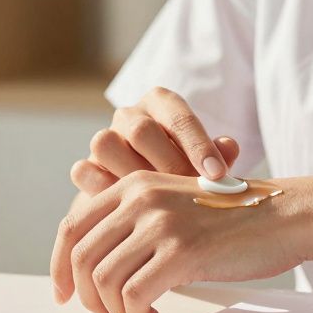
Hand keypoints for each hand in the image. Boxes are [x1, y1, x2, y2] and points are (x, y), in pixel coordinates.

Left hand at [50, 170, 312, 312]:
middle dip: (86, 297)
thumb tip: (96, 270)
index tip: (66, 294)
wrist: (285, 214)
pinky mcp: (182, 251)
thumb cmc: (234, 218)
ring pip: (104, 280)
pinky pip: (134, 296)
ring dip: (115, 311)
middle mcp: (141, 197)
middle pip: (81, 257)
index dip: (61, 266)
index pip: (73, 226)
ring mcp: (160, 223)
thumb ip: (137, 223)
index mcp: (134, 184)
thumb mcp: (176, 204)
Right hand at [70, 87, 240, 194]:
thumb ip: (219, 155)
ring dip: (131, 176)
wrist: (153, 197)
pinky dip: (101, 188)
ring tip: (155, 203)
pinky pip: (83, 170)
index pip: (179, 116)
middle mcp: (130, 115)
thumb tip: (229, 147)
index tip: (217, 175)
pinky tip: (124, 208)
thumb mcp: (208, 163)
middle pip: (140, 129)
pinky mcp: (86, 165)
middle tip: (187, 193)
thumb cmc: (189, 173)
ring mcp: (105, 139)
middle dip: (166, 164)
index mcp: (162, 104)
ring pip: (104, 144)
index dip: (199, 146)